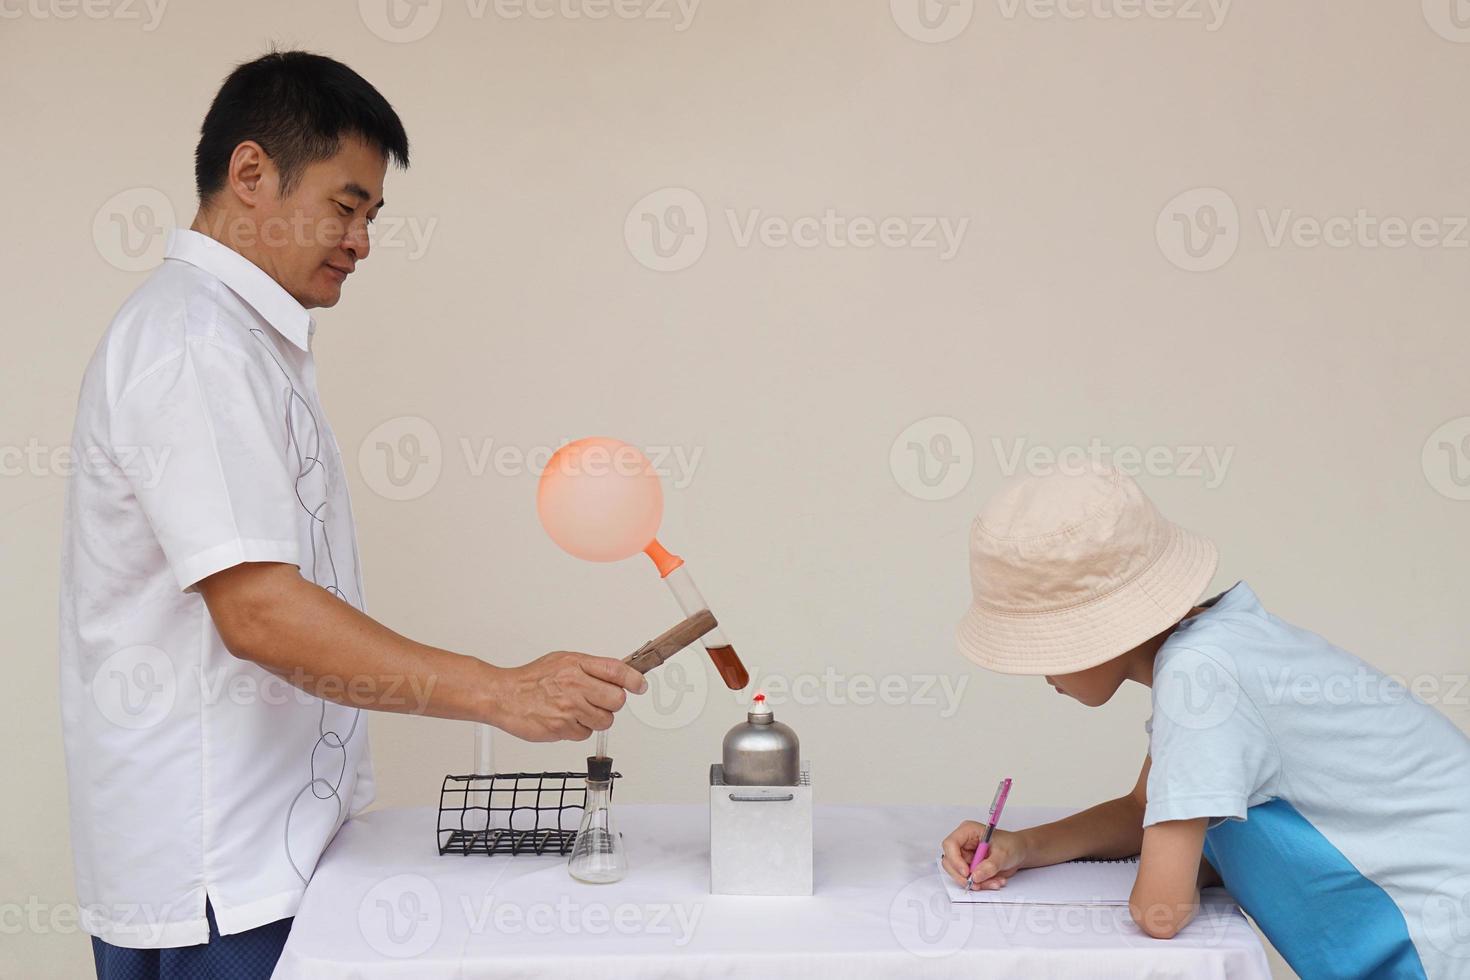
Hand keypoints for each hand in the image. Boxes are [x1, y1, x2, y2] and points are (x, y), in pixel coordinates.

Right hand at [486, 651, 647, 742]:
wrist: (504, 696)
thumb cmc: (532, 679)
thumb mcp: (563, 661)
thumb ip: (590, 668)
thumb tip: (619, 676)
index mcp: (576, 665)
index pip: (616, 670)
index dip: (633, 679)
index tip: (639, 686)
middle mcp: (574, 685)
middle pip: (616, 700)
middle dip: (611, 703)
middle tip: (599, 701)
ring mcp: (568, 708)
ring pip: (605, 720)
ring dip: (596, 719)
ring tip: (578, 710)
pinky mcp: (561, 728)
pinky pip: (585, 734)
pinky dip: (578, 730)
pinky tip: (565, 720)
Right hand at [941, 822, 1027, 889]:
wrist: (1020, 852)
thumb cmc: (1012, 844)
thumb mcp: (1003, 853)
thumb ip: (990, 865)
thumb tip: (975, 876)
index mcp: (967, 831)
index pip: (950, 844)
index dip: (955, 859)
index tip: (966, 872)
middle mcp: (963, 844)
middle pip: (950, 862)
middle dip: (962, 876)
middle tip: (976, 884)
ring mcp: (966, 857)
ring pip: (960, 874)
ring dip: (977, 882)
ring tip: (995, 881)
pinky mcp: (971, 868)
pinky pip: (971, 880)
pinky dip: (983, 884)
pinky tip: (996, 881)